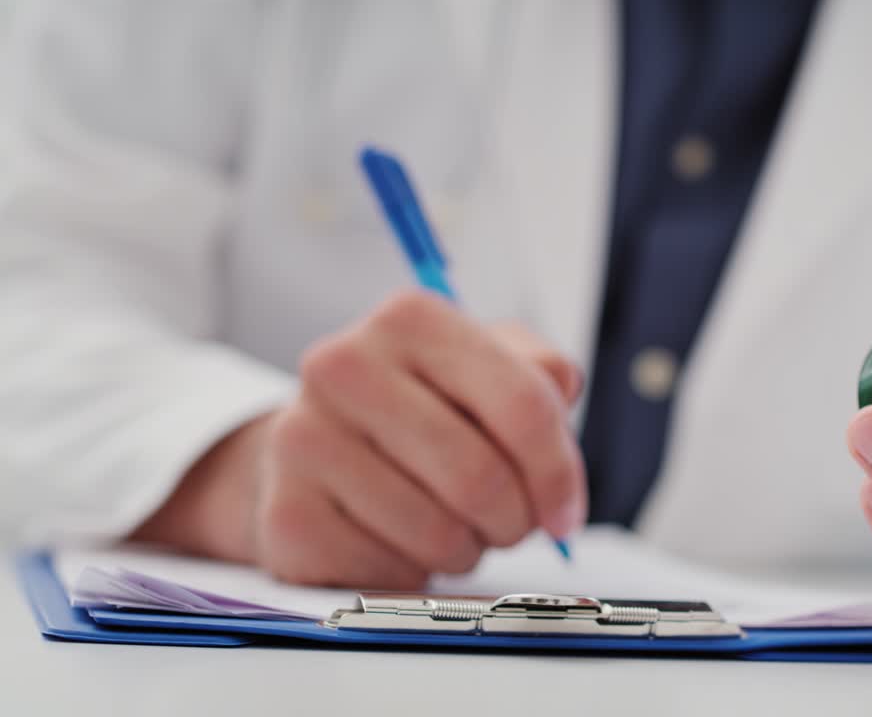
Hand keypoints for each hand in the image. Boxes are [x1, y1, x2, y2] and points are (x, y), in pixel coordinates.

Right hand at [133, 290, 586, 588]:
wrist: (319, 449)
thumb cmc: (421, 409)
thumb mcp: (487, 368)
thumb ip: (539, 374)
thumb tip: (560, 392)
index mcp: (411, 319)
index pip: (522, 405)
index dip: (558, 472)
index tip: (565, 512)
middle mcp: (344, 366)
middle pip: (480, 476)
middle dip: (515, 519)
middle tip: (511, 524)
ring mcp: (303, 439)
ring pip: (439, 532)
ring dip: (466, 549)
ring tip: (454, 527)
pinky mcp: (286, 513)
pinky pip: (391, 571)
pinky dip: (415, 572)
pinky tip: (402, 542)